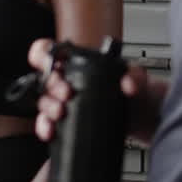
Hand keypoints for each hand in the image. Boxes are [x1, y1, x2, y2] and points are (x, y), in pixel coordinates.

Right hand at [27, 38, 158, 143]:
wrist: (139, 118)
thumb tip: (128, 83)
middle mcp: (64, 81)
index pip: (48, 50)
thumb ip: (135, 75)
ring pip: (43, 101)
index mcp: (75, 63)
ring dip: (47, 107)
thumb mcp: (137, 77)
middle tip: (66, 93)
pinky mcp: (64, 121)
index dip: (41, 53)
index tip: (49, 63)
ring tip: (60, 113)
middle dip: (52, 86)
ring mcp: (63, 101)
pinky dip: (44, 127)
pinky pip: (46, 123)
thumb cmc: (132, 91)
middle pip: (45, 79)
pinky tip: (51, 131)